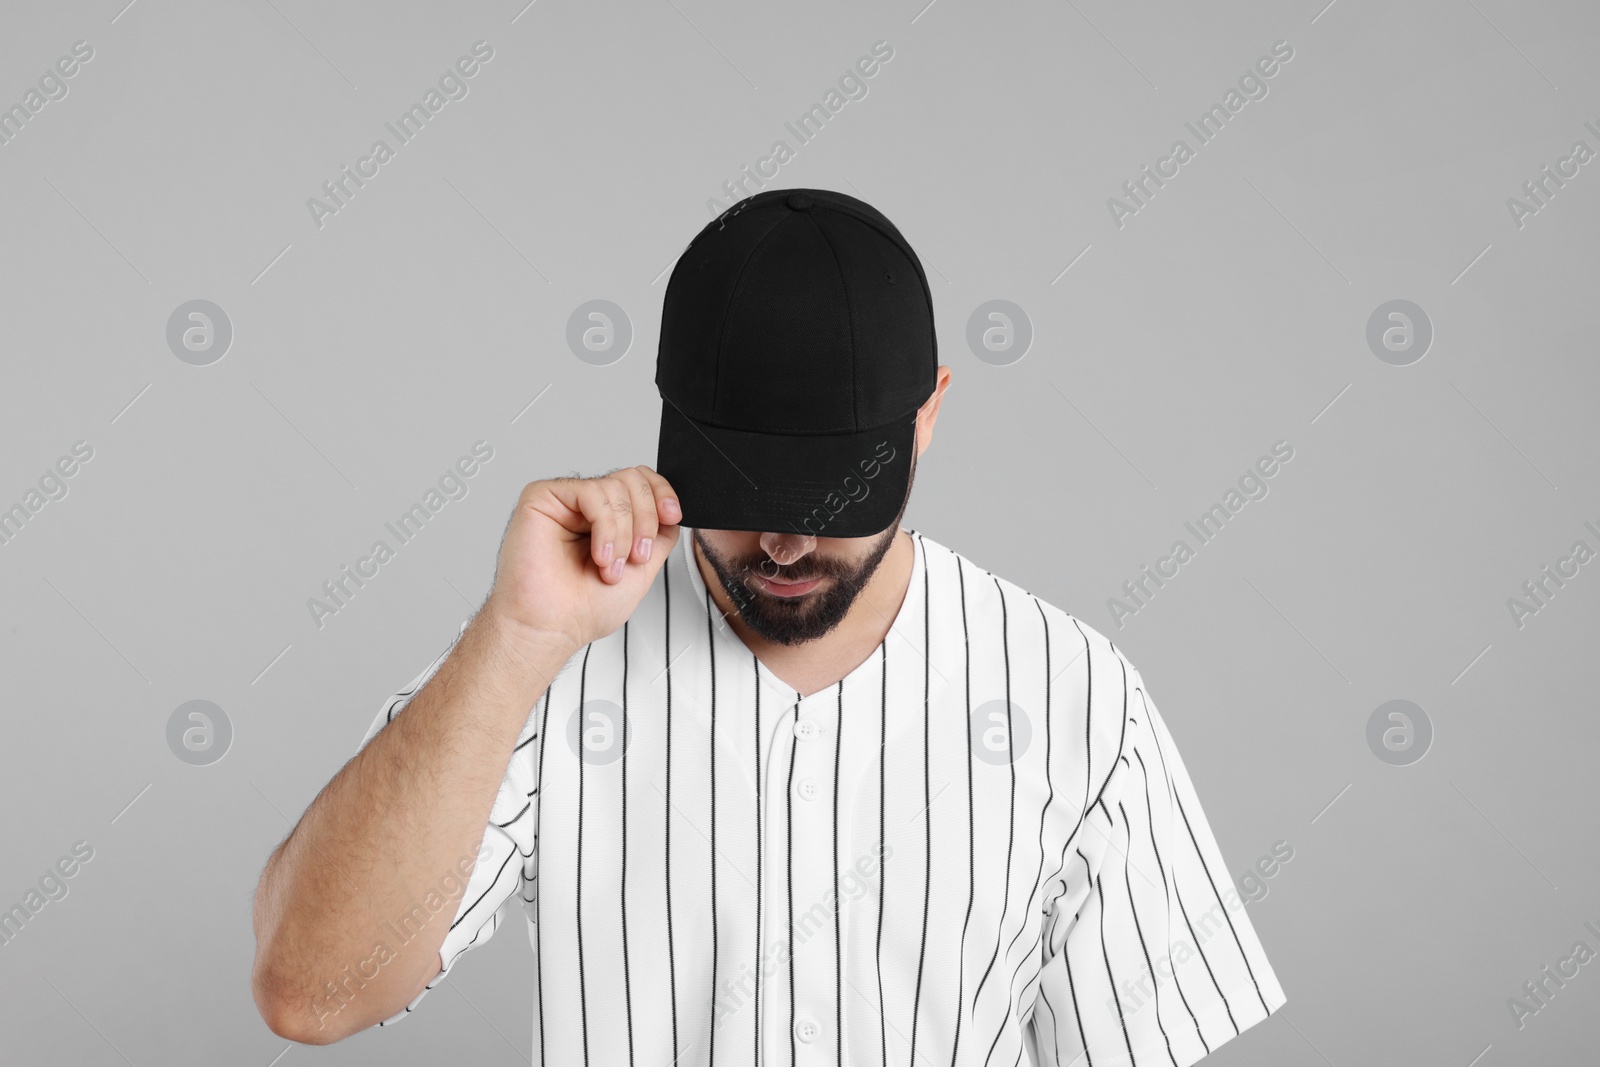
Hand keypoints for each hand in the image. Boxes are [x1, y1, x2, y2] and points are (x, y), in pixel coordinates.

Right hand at [481, 465, 682, 651]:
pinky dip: (605, 527)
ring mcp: (565, 501)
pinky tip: (599, 555)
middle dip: (646, 519)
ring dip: (623, 533)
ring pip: (615, 487)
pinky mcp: (542, 498)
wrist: (552, 628)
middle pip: (633, 479)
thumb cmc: (583, 609)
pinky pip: (591, 492)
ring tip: (610, 566)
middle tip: (638, 555)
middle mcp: (587, 508)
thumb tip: (671, 513)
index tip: (672, 516)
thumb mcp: (642, 569)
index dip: (662, 494)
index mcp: (608, 520)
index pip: (641, 483)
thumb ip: (660, 537)